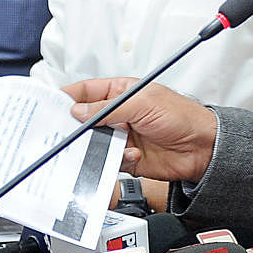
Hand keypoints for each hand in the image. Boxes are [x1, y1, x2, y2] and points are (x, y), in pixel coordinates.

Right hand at [64, 78, 216, 183]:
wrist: (202, 148)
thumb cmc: (182, 116)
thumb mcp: (143, 103)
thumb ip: (109, 108)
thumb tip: (79, 111)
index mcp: (120, 92)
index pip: (85, 92)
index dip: (67, 98)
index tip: (50, 106)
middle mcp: (117, 114)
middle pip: (84, 120)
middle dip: (75, 127)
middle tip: (66, 133)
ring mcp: (120, 136)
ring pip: (92, 143)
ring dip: (97, 146)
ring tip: (108, 145)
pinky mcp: (124, 158)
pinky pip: (107, 161)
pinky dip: (115, 161)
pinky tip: (133, 156)